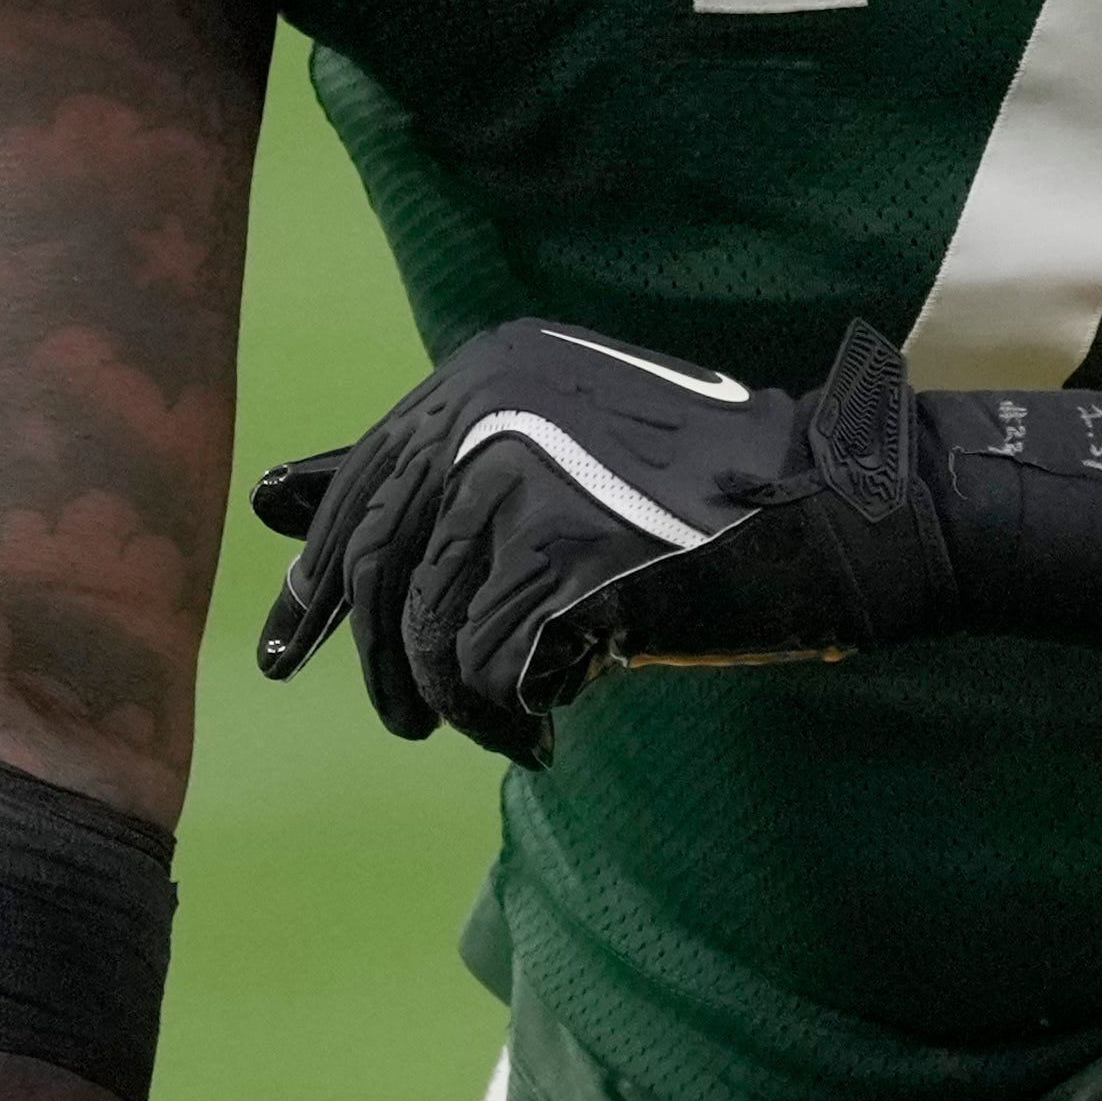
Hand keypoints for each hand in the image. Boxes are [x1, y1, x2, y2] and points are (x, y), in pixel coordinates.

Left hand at [247, 321, 948, 763]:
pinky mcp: (571, 558)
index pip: (364, 490)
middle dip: (376, 662)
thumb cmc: (697, 494)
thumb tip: (262, 497)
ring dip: (455, 703)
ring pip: (429, 631)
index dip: (317, 584)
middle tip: (404, 724)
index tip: (285, 652)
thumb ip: (420, 476)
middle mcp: (492, 410)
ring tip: (504, 726)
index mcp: (482, 372)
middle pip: (381, 566)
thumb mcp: (546, 458)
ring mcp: (531, 480)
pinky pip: (487, 670)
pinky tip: (544, 727)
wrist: (839, 509)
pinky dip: (504, 716)